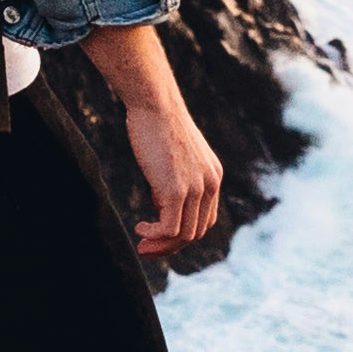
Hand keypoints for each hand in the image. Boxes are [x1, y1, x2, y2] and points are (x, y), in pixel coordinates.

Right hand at [82, 22, 224, 257]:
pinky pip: (169, 228)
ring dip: (161, 245)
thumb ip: (173, 179)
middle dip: (171, 245)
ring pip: (184, 235)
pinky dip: (154, 235)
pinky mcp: (176, 190)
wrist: (154, 103)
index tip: (159, 233)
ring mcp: (195, 189)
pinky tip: (139, 228)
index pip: (205, 219)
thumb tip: (160, 203)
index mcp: (213, 176)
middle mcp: (210, 185)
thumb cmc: (156, 123)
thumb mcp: (173, 155)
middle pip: (197, 232)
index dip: (183, 232)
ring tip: (141, 243)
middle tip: (146, 247)